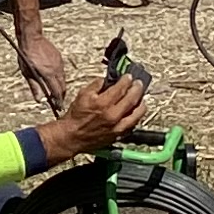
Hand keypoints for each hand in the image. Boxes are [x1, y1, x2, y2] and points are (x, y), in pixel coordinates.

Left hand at [14, 24, 73, 110]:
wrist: (32, 38)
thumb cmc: (26, 55)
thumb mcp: (26, 72)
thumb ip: (34, 86)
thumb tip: (39, 100)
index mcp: (48, 74)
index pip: (57, 91)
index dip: (58, 100)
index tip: (58, 107)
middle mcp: (56, 69)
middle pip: (63, 86)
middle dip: (62, 95)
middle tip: (59, 103)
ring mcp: (59, 63)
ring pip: (63, 79)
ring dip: (61, 87)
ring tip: (57, 93)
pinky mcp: (59, 58)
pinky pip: (62, 71)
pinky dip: (60, 78)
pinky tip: (55, 80)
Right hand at [34, 71, 148, 162]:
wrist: (72, 136)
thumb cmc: (76, 117)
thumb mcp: (82, 95)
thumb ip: (97, 85)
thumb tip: (107, 80)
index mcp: (103, 103)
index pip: (121, 88)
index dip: (126, 80)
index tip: (128, 77)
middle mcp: (113, 115)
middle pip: (132, 99)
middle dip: (137, 88)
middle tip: (138, 83)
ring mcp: (117, 126)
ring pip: (137, 113)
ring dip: (141, 103)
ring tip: (141, 98)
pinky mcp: (118, 135)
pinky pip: (133, 125)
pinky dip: (136, 117)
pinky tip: (135, 112)